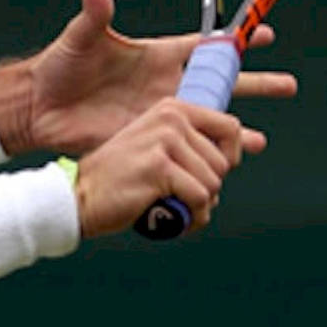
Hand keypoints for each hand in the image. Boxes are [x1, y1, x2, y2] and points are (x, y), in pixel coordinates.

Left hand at [0, 0, 296, 155]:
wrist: (40, 108)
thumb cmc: (58, 68)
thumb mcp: (80, 37)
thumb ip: (94, 11)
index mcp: (157, 54)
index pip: (205, 45)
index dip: (234, 41)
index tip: (265, 34)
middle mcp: (165, 84)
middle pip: (219, 83)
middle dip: (254, 83)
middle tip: (288, 85)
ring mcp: (161, 113)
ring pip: (210, 119)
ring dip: (237, 128)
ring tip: (262, 140)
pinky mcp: (150, 138)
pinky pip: (188, 147)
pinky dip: (210, 154)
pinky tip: (227, 164)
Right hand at [73, 97, 253, 237]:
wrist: (77, 197)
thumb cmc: (119, 180)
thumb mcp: (157, 147)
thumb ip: (193, 144)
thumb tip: (250, 148)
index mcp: (172, 108)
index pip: (230, 127)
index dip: (229, 157)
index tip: (209, 173)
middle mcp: (170, 118)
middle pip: (224, 162)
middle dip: (207, 187)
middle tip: (176, 195)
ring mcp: (164, 140)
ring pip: (214, 183)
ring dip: (199, 205)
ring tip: (171, 206)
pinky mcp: (159, 167)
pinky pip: (201, 198)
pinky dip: (191, 217)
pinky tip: (170, 218)